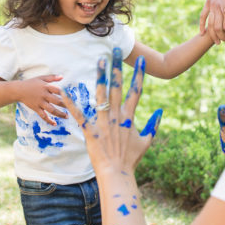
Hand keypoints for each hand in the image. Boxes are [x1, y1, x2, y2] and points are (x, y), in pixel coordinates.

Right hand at [18, 75, 66, 125]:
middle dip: (65, 105)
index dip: (65, 94)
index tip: (71, 97)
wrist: (19, 90)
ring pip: (51, 110)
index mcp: (45, 87)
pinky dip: (49, 120)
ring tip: (66, 116)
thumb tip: (62, 76)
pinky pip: (43, 116)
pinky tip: (54, 123)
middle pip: (56, 101)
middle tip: (72, 108)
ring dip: (60, 114)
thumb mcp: (41, 78)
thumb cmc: (31, 83)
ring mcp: (40, 103)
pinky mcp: (36, 108)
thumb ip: (52, 77)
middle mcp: (43, 95)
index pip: (57, 90)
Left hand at [62, 48, 162, 174]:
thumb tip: (160, 111)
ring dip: (100, 76)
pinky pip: (79, 114)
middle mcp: (117, 115)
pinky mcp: (90, 130)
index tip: (140, 60)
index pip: (136, 90)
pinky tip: (64, 90)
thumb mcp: (146, 141)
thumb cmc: (131, 158)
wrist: (117, 173)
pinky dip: (71, 103)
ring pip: (101, 94)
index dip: (138, 74)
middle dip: (117, 67)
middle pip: (118, 86)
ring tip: (99, 60)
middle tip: (115, 50)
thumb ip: (154, 124)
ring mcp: (103, 122)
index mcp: (130, 116)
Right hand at [200, 0, 224, 43]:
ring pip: (210, 23)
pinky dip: (202, 25)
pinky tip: (202, 32)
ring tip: (216, 42)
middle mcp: (219, 7)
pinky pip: (203, 16)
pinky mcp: (208, 2)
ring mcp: (212, 5)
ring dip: (212, 34)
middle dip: (222, 37)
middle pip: (218, 27)